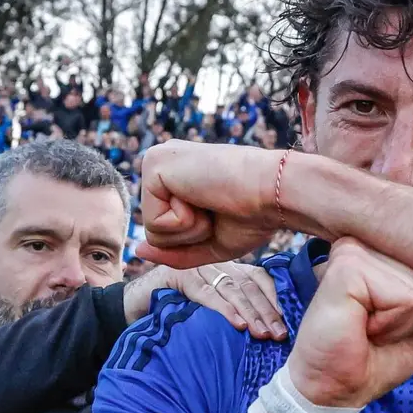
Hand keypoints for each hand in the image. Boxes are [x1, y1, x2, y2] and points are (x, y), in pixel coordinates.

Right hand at [124, 261, 286, 338]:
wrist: (136, 306)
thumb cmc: (179, 312)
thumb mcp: (212, 311)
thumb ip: (236, 311)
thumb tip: (269, 333)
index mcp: (229, 270)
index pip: (260, 279)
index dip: (275, 300)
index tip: (287, 324)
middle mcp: (216, 264)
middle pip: (250, 286)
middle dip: (267, 312)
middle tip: (280, 335)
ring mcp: (198, 267)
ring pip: (232, 289)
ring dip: (250, 313)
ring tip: (263, 334)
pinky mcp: (178, 275)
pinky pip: (206, 293)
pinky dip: (223, 309)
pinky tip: (238, 324)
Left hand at [135, 141, 282, 265]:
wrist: (275, 193)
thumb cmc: (252, 216)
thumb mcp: (210, 243)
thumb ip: (173, 251)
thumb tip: (137, 250)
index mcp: (175, 176)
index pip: (165, 229)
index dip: (196, 237)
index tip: (223, 210)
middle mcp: (162, 164)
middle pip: (154, 232)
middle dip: (190, 235)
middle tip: (218, 208)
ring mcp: (155, 161)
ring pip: (152, 232)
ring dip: (189, 229)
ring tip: (212, 201)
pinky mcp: (154, 166)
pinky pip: (154, 223)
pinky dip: (184, 222)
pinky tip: (203, 196)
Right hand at [287, 238, 412, 408]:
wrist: (334, 389)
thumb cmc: (373, 358)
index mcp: (383, 250)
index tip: (392, 323)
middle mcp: (369, 242)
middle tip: (377, 329)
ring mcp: (357, 250)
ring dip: (402, 323)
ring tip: (368, 328)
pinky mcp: (347, 266)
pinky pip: (406, 298)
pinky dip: (392, 325)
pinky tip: (362, 326)